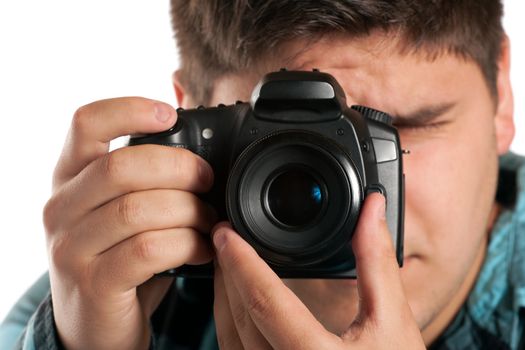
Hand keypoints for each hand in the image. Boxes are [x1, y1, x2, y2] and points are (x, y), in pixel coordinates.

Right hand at [43, 97, 216, 349]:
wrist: (94, 324)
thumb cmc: (117, 257)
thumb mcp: (121, 210)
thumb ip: (146, 179)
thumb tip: (200, 149)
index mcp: (70, 178)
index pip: (85, 124)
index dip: (129, 110)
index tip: (169, 115)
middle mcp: (62, 208)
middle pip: (121, 167)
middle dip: (179, 168)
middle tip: (207, 180)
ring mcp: (72, 248)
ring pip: (138, 210)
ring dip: (189, 211)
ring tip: (210, 221)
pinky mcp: (94, 284)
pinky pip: (148, 251)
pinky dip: (187, 245)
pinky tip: (203, 249)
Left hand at [212, 193, 424, 348]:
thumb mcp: (393, 322)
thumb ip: (377, 263)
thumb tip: (372, 211)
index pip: (263, 301)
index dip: (240, 260)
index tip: (226, 232)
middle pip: (238, 317)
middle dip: (226, 272)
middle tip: (223, 237)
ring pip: (229, 338)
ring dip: (224, 297)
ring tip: (226, 264)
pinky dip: (231, 323)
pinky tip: (238, 304)